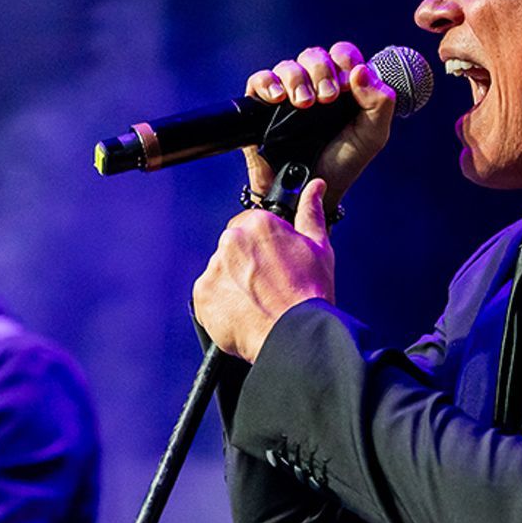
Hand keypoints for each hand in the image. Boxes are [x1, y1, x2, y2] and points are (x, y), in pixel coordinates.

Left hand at [194, 177, 335, 361]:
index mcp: (258, 224)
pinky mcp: (202, 295)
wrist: (295, 335)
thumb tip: (315, 187)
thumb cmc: (310, 294)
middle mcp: (231, 241)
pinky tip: (245, 315)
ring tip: (259, 304)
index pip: (252, 227)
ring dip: (234, 286)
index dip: (266, 249)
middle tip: (269, 287)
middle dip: (247, 266)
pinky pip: (209, 298)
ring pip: (221, 274)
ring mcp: (214, 269)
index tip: (275, 266)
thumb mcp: (319, 247)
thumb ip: (311, 213)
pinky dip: (223, 307)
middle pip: (234, 251)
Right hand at [243, 43, 395, 214]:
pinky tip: (278, 97)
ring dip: (297, 79)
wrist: (311, 193)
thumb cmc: (343, 163)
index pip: (343, 54)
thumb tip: (361, 71)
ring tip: (304, 103)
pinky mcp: (262, 107)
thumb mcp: (372, 135)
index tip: (349, 83)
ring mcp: (288, 94)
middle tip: (328, 97)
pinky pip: (259, 81)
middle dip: (322, 71)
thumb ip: (379, 103)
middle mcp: (315, 85)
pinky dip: (267, 83)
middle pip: (314, 55)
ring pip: (288, 66)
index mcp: (343, 85)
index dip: (345, 60)